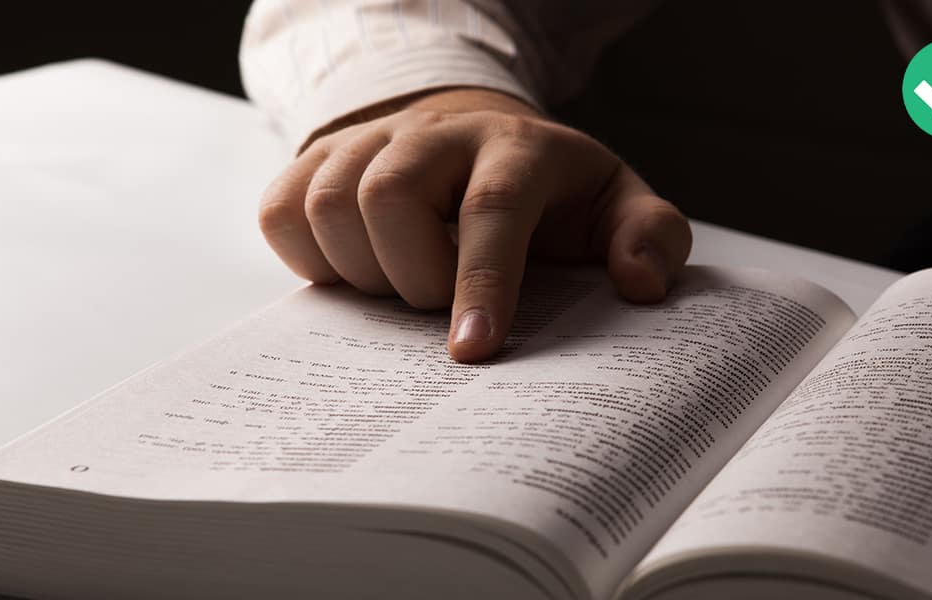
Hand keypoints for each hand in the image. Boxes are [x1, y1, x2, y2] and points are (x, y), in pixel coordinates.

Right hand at [258, 88, 691, 362]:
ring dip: (360, 272)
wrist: (476, 138)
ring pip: (328, 204)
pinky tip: (356, 271)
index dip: (481, 284)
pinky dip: (310, 259)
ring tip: (401, 290)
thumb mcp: (615, 206)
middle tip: (436, 308)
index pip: (492, 207)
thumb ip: (650, 238)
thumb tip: (639, 284)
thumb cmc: (550, 193)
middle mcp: (437, 133)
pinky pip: (281, 211)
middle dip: (410, 277)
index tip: (473, 353)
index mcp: (518, 147)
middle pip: (389, 196)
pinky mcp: (318, 157)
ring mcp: (371, 141)